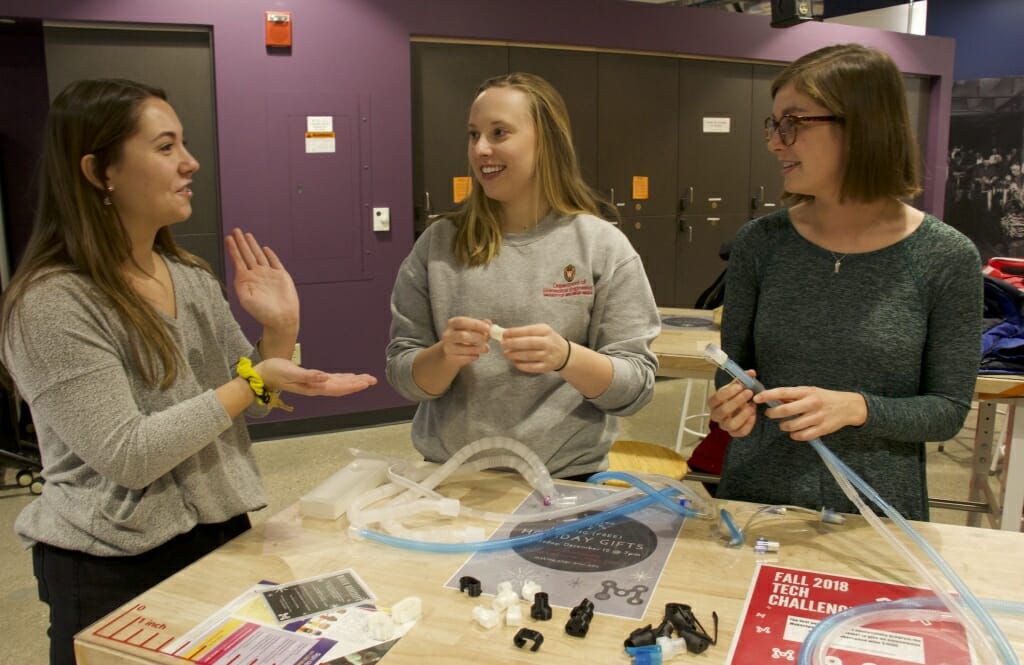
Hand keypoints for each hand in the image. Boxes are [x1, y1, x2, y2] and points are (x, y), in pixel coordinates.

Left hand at [226, 228, 298, 329]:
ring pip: (259, 255)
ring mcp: (269, 275)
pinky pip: (274, 262)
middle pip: (247, 254)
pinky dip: (270, 254)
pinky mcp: (281, 276)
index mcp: (246, 280)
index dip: (233, 248)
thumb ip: (240, 286)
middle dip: (241, 242)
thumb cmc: (263, 313)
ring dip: (252, 245)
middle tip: (235, 230)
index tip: (228, 238)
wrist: (281, 318)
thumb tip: (238, 274)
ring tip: (247, 235)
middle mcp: (256, 275)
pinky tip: (265, 248)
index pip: (238, 260)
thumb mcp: (246, 300)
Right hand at [257, 357, 376, 396]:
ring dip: (352, 382)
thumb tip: (325, 378)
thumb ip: (308, 376)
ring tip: (366, 379)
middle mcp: (316, 388)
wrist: (262, 375)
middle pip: (341, 387)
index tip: (365, 382)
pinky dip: (343, 379)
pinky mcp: (312, 379)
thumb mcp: (290, 373)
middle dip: (357, 384)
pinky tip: (350, 377)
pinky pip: (332, 381)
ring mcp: (314, 384)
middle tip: (373, 380)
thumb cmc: (274, 372)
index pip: (337, 388)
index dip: (352, 385)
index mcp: (313, 387)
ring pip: (338, 384)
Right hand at [439, 316, 490, 367]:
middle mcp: (448, 335)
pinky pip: (464, 359)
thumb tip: (489, 323)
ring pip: (463, 348)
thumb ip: (481, 326)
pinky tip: (477, 355)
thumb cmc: (464, 338)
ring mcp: (448, 348)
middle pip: (462, 336)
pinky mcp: (451, 359)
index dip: (476, 324)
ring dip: (478, 348)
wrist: (451, 354)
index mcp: (452, 324)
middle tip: (487, 339)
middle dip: (477, 337)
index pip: (462, 322)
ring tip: (486, 348)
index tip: (488, 328)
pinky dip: (473, 357)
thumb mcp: (472, 329)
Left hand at [500, 323, 568, 373]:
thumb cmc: (548, 340)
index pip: (528, 331)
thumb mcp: (541, 331)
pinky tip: (514, 362)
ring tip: (506, 353)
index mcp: (546, 331)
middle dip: (513, 343)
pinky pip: (531, 367)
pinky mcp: (546, 367)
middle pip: (528, 343)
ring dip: (514, 355)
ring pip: (528, 355)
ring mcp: (548, 356)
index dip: (515, 332)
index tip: (504, 334)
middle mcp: (548, 343)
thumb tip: (506, 334)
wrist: (565, 354)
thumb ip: (525, 332)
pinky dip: (521, 365)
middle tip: (502, 344)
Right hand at [708, 371, 757, 437]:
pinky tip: (753, 415)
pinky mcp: (734, 433)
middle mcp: (717, 415)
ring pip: (731, 424)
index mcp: (713, 403)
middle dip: (737, 401)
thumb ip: (742, 379)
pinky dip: (748, 424)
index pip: (716, 398)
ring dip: (743, 414)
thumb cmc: (734, 397)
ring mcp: (725, 425)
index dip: (728, 392)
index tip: (740, 386)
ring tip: (752, 405)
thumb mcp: (736, 387)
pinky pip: (740, 432)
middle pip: (723, 411)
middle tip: (749, 393)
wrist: (737, 409)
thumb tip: (752, 373)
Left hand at [754, 386, 866, 441]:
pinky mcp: (822, 429)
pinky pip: (802, 436)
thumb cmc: (824, 398)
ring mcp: (817, 417)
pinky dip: (794, 435)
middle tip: (770, 414)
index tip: (757, 398)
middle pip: (785, 410)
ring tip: (783, 424)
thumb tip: (773, 399)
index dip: (768, 395)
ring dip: (783, 426)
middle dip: (773, 414)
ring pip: (791, 425)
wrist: (848, 406)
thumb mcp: (810, 391)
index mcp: (807, 392)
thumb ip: (793, 396)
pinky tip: (794, 432)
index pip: (783, 392)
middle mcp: (812, 403)